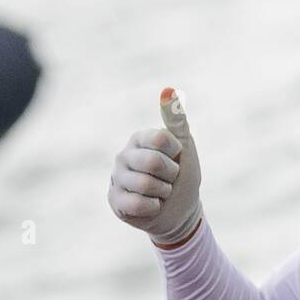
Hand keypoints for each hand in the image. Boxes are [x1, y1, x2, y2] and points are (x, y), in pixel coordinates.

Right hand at [108, 87, 202, 245]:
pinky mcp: (114, 200)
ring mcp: (116, 178)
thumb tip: (168, 90)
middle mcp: (124, 155)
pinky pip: (137, 203)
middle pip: (153, 163)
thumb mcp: (184, 144)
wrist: (180, 209)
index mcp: (139, 138)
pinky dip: (154, 206)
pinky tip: (152, 205)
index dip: (175, 152)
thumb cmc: (182, 173)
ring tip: (161, 192)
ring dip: (163, 192)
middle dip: (171, 175)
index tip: (176, 156)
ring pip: (146, 184)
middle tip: (169, 178)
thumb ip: (176, 118)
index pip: (159, 138)